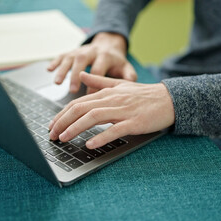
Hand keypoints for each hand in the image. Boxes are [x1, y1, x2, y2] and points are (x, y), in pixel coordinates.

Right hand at [47, 32, 136, 93]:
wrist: (109, 44)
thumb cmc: (116, 63)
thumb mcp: (126, 68)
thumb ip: (129, 76)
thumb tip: (129, 85)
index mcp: (106, 56)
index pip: (99, 70)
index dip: (94, 84)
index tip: (91, 99)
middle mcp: (91, 51)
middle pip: (82, 61)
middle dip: (76, 75)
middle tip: (72, 90)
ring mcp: (80, 50)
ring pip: (70, 58)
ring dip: (63, 70)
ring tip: (57, 83)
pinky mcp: (71, 51)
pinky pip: (61, 55)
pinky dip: (55, 62)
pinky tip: (48, 70)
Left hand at [49, 72, 174, 148]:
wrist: (169, 100)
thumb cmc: (144, 95)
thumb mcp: (120, 85)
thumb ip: (99, 82)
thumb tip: (81, 76)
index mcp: (106, 93)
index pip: (78, 103)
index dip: (61, 114)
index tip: (51, 125)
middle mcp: (111, 100)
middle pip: (81, 109)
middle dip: (62, 121)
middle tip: (51, 134)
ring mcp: (123, 111)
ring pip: (93, 117)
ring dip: (75, 128)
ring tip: (63, 138)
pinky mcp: (134, 122)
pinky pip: (115, 130)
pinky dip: (101, 137)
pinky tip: (90, 144)